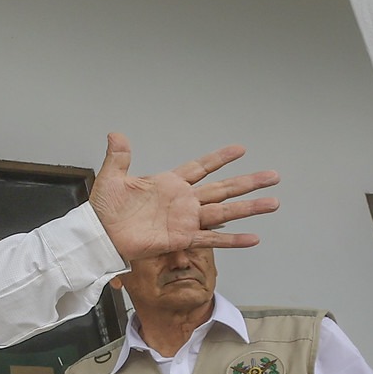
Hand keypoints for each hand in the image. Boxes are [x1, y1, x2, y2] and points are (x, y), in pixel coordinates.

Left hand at [88, 134, 279, 260]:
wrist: (98, 236)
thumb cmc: (103, 210)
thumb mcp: (112, 178)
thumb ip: (119, 156)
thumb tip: (116, 133)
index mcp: (169, 184)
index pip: (200, 167)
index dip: (219, 159)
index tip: (241, 149)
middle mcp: (182, 202)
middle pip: (222, 189)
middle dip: (248, 182)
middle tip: (273, 175)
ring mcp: (184, 221)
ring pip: (224, 212)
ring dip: (249, 208)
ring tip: (273, 203)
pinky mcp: (181, 239)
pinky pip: (211, 239)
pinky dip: (232, 240)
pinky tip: (252, 239)